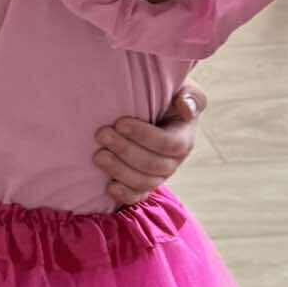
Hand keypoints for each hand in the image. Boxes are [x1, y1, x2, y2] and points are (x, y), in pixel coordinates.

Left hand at [94, 81, 204, 206]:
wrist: (148, 110)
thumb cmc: (163, 96)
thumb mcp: (180, 89)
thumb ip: (189, 96)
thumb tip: (186, 107)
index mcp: (184, 136)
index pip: (170, 144)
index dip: (144, 136)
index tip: (119, 122)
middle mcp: (174, 160)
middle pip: (154, 165)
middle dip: (125, 150)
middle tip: (101, 134)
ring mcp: (159, 175)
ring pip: (145, 182)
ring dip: (119, 170)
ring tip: (98, 155)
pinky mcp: (143, 184)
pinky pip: (138, 196)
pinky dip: (124, 195)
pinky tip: (108, 186)